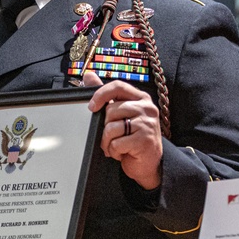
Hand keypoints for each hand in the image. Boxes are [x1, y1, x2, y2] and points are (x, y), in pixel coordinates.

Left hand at [84, 72, 162, 189]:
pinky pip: (117, 143)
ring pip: (112, 128)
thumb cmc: (133, 137)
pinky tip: (123, 153)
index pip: (118, 86)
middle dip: (105, 127)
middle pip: (111, 110)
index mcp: (141, 99)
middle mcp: (147, 108)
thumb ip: (106, 95)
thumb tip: (88, 75)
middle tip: (111, 137)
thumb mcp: (121, 114)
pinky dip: (114, 151)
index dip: (101, 94)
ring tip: (116, 146)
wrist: (150, 163)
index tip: (92, 107)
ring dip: (108, 142)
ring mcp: (147, 124)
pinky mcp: (145, 140)